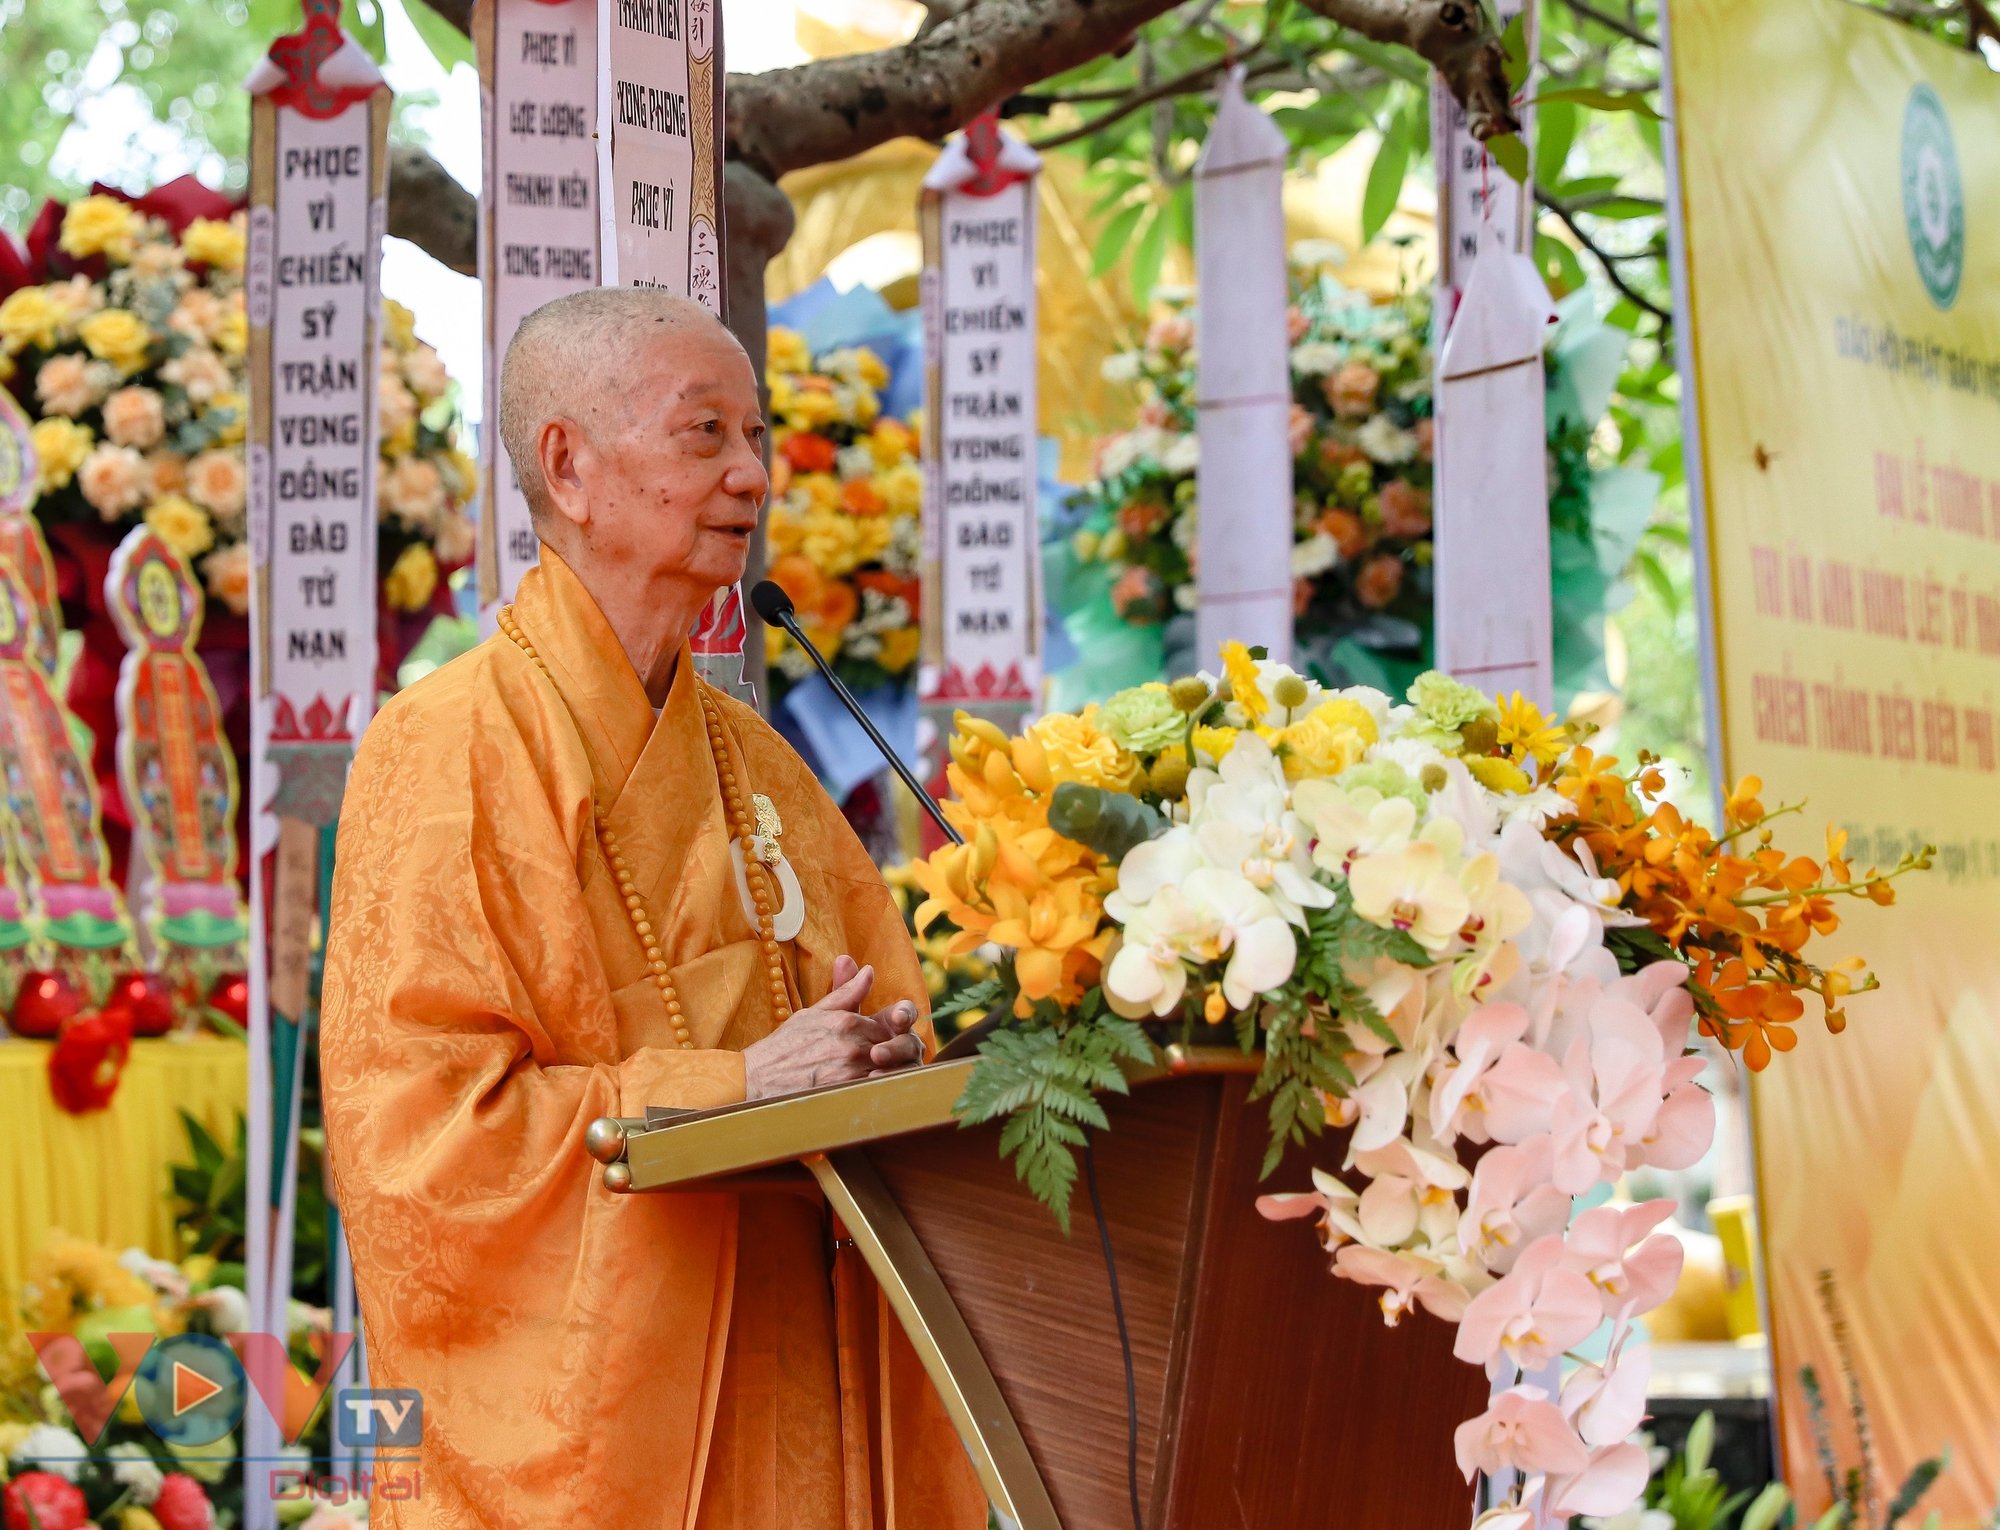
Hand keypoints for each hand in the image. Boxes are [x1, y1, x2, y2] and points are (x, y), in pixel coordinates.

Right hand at [741, 955, 923, 1100]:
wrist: (757, 1078)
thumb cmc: (784, 1045)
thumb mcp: (814, 1013)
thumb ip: (846, 993)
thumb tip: (868, 971)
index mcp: (847, 1022)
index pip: (886, 1028)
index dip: (882, 1037)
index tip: (872, 1045)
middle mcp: (851, 1045)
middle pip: (889, 1050)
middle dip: (885, 1056)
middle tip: (873, 1064)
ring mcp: (849, 1072)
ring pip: (884, 1072)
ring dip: (881, 1075)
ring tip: (865, 1079)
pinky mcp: (844, 1095)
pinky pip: (872, 1092)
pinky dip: (872, 1091)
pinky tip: (859, 1093)